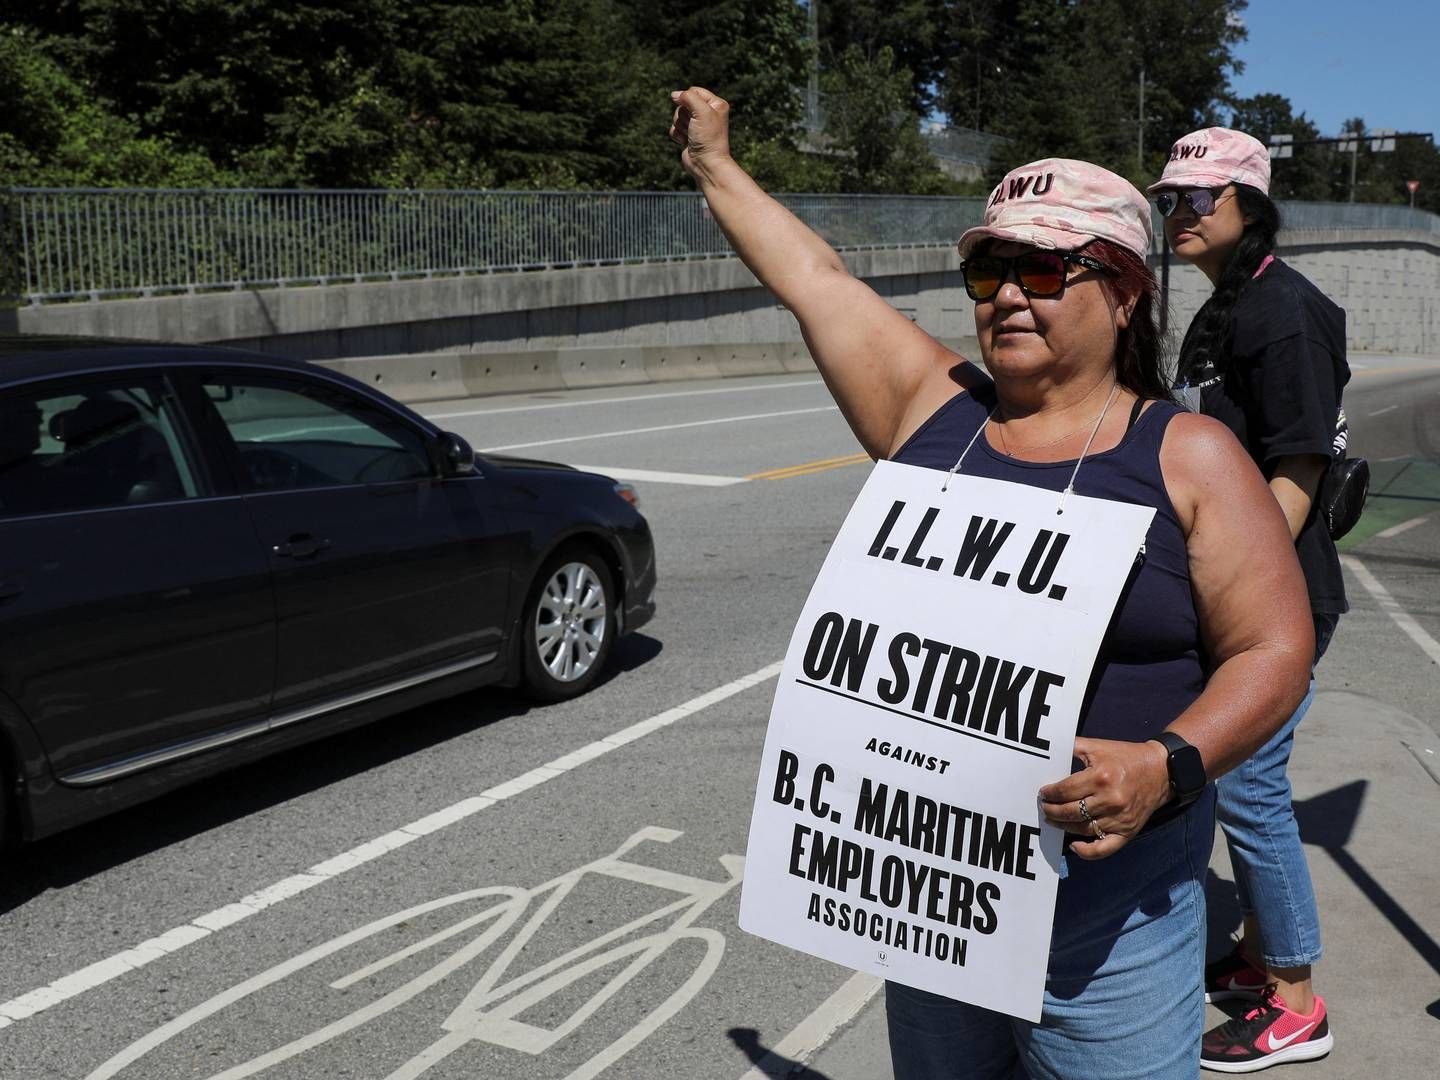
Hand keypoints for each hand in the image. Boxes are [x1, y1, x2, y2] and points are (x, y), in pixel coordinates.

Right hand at [669, 86, 730, 180]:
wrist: (706, 164)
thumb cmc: (708, 138)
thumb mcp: (701, 111)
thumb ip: (688, 97)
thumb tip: (674, 95)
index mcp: (715, 104)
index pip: (693, 91)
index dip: (687, 99)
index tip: (692, 111)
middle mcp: (707, 113)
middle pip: (683, 104)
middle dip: (683, 115)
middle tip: (693, 127)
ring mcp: (696, 125)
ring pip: (677, 116)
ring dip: (680, 126)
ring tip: (691, 136)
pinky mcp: (687, 136)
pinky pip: (674, 128)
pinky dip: (677, 135)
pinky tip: (686, 142)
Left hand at [1037, 737, 1171, 859]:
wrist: (1161, 770)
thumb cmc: (1126, 757)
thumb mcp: (1098, 746)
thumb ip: (1072, 746)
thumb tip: (1049, 749)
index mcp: (1101, 778)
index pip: (1065, 791)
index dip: (1050, 794)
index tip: (1043, 793)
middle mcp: (1110, 800)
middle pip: (1070, 812)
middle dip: (1052, 811)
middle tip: (1044, 807)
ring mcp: (1119, 819)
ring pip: (1082, 829)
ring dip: (1063, 827)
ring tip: (1053, 820)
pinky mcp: (1128, 832)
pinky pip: (1105, 848)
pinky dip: (1088, 851)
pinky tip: (1074, 846)